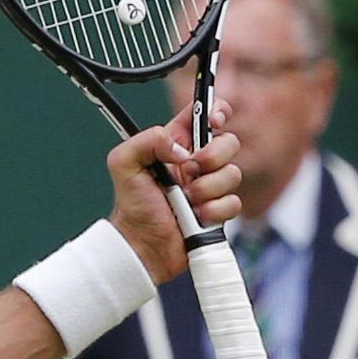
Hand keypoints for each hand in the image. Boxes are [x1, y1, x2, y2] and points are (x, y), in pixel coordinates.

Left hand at [107, 122, 239, 283]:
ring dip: (208, 189)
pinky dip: (214, 211)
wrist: (142, 247)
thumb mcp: (123, 165)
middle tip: (189, 172)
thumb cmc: (132, 207)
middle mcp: (197, 162)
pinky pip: (234, 203)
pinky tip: (195, 218)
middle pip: (229, 141)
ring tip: (186, 201)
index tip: (213, 122)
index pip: (207, 112)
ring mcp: (211, 187)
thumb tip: (181, 149)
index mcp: (177, 144)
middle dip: (213, 156)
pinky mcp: (219, 211)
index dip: (216, 110)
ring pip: (233, 174)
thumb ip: (146, 140)